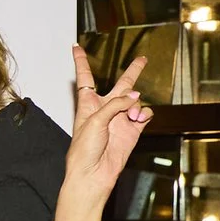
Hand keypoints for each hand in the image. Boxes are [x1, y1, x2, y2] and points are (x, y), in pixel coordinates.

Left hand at [64, 47, 150, 203]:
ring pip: (136, 100)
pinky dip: (145, 114)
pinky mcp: (133, 129)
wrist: (93, 173)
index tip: (75, 47)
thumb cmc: (84, 150)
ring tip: (132, 115)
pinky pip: (145, 115)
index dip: (81, 61)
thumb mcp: (94, 121)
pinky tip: (139, 119)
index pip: (85, 78)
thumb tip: (136, 96)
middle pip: (121, 84)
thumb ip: (115, 104)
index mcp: (88, 104)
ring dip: (137, 104)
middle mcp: (105, 109)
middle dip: (133, 71)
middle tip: (142, 58)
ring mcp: (121, 119)